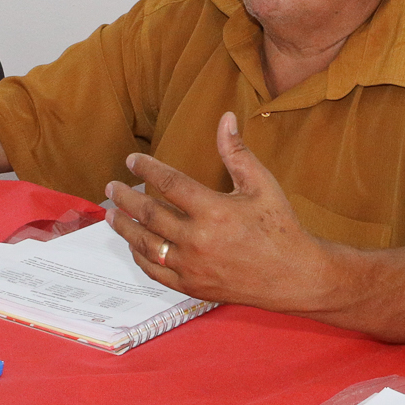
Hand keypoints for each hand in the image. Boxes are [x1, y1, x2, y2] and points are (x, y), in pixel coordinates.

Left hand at [105, 113, 334, 308]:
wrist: (293, 276)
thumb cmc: (279, 227)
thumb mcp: (262, 184)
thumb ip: (237, 152)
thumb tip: (225, 118)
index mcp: (214, 211)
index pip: (168, 183)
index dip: (146, 168)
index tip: (133, 161)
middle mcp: (197, 240)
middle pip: (148, 214)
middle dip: (124, 198)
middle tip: (111, 187)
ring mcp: (192, 266)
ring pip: (145, 244)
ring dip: (124, 228)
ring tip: (111, 215)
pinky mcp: (191, 286)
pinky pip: (154, 271)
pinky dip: (140, 256)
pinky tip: (134, 245)